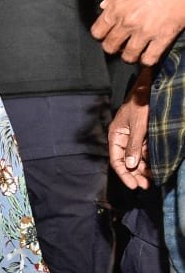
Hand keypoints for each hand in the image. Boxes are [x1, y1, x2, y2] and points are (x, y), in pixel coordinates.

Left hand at [92, 0, 184, 64]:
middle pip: (110, 47)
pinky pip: (150, 58)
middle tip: (122, 44)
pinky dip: (148, 60)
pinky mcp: (164, 36)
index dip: (102, 35)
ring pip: (128, 56)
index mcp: (117, 6)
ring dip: (131, 55)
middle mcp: (127, 21)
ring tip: (136, 50)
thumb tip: (105, 5)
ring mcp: (145, 30)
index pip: (98, 31)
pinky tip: (150, 54)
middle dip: (114, 47)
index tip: (108, 34)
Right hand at [109, 69, 152, 189]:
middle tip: (146, 186)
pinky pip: (145, 151)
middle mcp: (123, 138)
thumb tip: (130, 166)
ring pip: (137, 158)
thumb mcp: (138, 125)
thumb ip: (134, 145)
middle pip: (127, 161)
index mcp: (116, 136)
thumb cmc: (141, 103)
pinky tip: (155, 168)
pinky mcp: (144, 135)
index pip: (117, 160)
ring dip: (143, 169)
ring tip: (152, 180)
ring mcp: (134, 137)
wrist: (151, 86)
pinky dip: (149, 160)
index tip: (133, 186)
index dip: (124, 174)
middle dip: (135, 174)